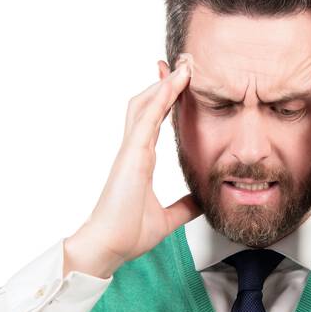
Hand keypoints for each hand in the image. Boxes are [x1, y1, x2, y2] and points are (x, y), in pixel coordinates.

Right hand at [63, 54, 202, 278]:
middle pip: (147, 105)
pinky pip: (146, 119)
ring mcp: (130, 151)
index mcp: (140, 161)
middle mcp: (134, 151)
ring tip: (183, 66)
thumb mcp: (167, 219)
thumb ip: (183, 207)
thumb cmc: (127, 234)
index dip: (165, 99)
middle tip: (183, 63)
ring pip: (144, 105)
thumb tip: (201, 201)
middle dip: (164, 82)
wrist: (108, 248)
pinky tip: (174, 84)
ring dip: (163, 84)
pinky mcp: (131, 156)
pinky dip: (160, 99)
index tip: (179, 81)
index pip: (154, 120)